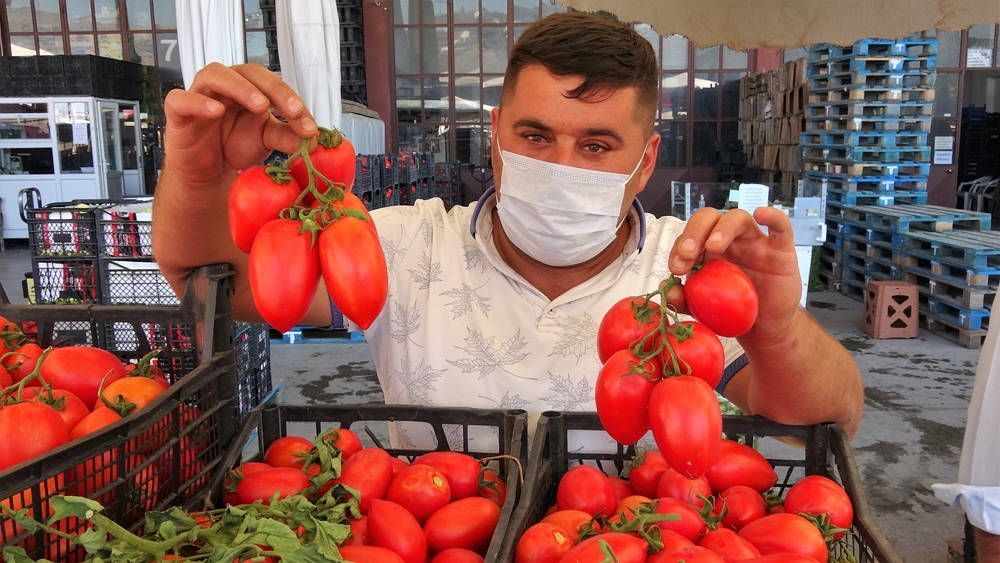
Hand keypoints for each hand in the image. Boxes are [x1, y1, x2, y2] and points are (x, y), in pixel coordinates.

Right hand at [162, 63, 317, 188]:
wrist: (205, 169)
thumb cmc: (233, 144)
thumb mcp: (265, 141)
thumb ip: (287, 137)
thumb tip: (313, 140)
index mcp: (248, 86)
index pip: (272, 84)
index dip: (292, 101)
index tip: (309, 126)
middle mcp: (225, 83)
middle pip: (249, 72)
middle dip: (275, 90)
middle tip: (293, 111)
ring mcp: (200, 93)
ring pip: (216, 75)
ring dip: (241, 88)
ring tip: (261, 106)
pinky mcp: (178, 110)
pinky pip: (182, 99)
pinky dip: (199, 102)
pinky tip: (217, 111)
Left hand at [665, 207, 801, 342]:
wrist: (765, 327)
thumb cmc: (734, 310)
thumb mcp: (704, 308)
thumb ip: (685, 298)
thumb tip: (667, 289)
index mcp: (708, 250)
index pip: (690, 236)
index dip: (679, 246)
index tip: (675, 269)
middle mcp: (730, 240)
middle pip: (710, 218)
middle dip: (694, 232)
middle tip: (687, 254)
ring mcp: (755, 242)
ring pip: (738, 218)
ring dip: (722, 228)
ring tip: (713, 246)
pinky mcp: (781, 250)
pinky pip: (781, 226)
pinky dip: (773, 217)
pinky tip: (762, 214)